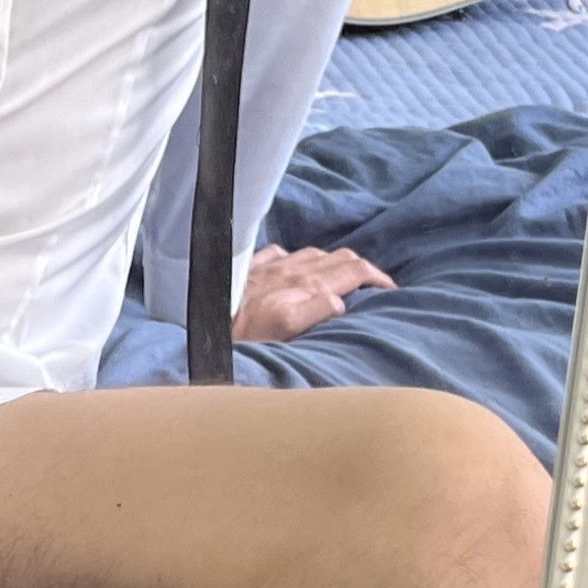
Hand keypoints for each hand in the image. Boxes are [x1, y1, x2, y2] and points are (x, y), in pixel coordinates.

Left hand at [236, 245, 395, 343]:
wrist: (197, 320)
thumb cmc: (239, 334)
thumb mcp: (284, 329)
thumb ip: (316, 310)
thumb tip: (342, 300)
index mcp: (306, 284)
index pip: (354, 270)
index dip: (378, 279)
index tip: (390, 292)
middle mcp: (292, 268)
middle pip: (340, 258)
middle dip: (362, 269)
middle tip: (374, 286)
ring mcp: (271, 264)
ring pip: (315, 253)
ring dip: (334, 262)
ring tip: (342, 277)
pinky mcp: (250, 266)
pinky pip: (283, 253)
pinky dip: (299, 259)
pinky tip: (296, 268)